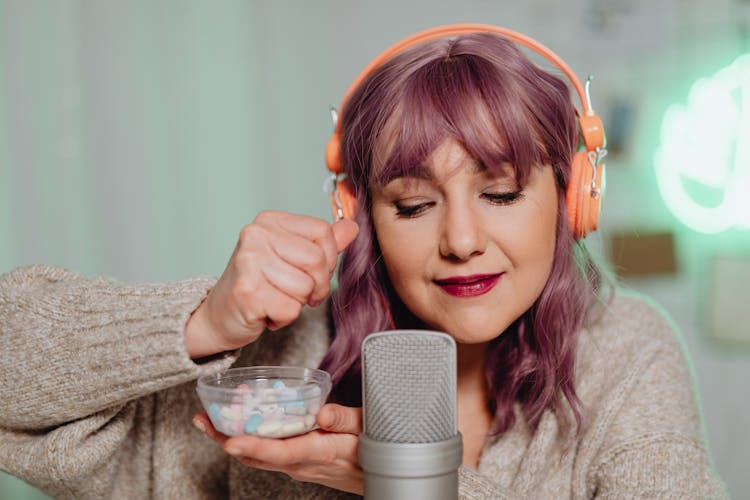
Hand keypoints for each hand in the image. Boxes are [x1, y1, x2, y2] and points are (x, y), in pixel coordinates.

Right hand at [184, 211, 358, 357]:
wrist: (219, 315)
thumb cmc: (257, 285)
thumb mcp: (291, 257)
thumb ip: (322, 243)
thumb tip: (352, 227)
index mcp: (270, 221)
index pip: (323, 232)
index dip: (328, 259)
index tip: (312, 273)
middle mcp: (256, 235)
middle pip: (317, 260)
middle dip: (316, 286)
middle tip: (296, 293)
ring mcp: (249, 261)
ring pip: (305, 287)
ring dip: (297, 303)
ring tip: (276, 299)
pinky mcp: (247, 291)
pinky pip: (290, 309)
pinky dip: (283, 318)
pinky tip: (266, 311)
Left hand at [192, 403, 363, 494]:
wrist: (378, 473)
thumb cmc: (374, 448)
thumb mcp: (367, 428)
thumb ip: (345, 419)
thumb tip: (322, 413)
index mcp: (319, 452)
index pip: (281, 452)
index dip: (254, 446)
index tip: (230, 440)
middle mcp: (302, 463)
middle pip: (257, 456)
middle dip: (226, 439)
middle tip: (203, 419)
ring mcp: (296, 465)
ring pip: (257, 456)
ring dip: (232, 438)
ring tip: (211, 417)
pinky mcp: (296, 461)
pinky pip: (266, 453)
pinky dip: (248, 439)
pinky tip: (241, 423)